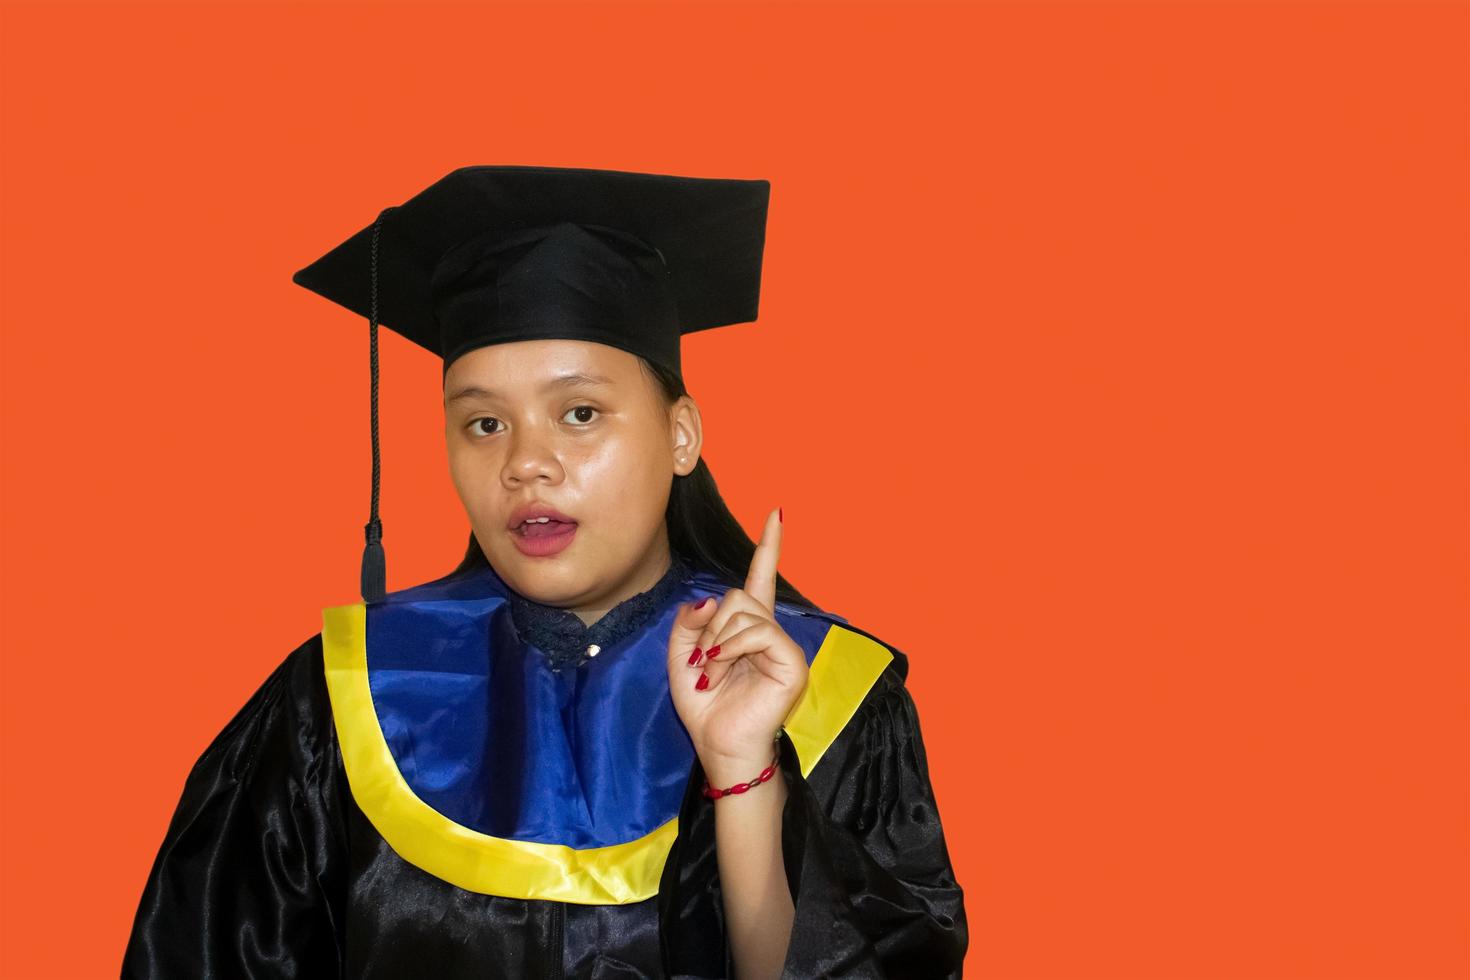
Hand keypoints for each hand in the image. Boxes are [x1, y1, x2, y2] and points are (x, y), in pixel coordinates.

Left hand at [666, 508, 808, 784]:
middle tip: (706, 661)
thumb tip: (710, 599)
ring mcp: (783, 647)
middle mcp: (770, 632)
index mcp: (747, 629)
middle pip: (736, 595)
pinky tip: (723, 669)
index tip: (777, 513)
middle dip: (710, 625)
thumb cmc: (704, 706)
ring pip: (743, 610)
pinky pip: (758, 632)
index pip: (759, 579)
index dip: (769, 546)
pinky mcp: (792, 662)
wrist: (718, 745)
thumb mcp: (681, 657)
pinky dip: (731, 647)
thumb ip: (689, 622)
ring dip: (716, 640)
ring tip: (714, 671)